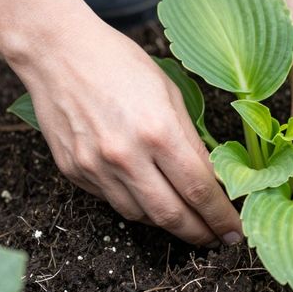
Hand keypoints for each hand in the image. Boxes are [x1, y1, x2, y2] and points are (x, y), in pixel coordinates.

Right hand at [13, 21, 241, 246]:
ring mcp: (96, 168)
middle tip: (216, 239)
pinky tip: (148, 195)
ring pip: (141, 216)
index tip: (235, 232)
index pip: (200, 190)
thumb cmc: (119, 62)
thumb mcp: (169, 92)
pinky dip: (135, 204)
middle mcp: (126, 156)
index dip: (221, 217)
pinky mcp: (74, 172)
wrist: (57, 52)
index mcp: (158, 132)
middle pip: (172, 215)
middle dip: (200, 233)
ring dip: (168, 222)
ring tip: (185, 217)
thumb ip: (191, 140)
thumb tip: (212, 180)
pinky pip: (112, 201)